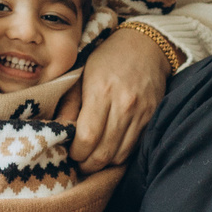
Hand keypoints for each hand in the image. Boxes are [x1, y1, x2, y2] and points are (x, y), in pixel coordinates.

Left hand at [56, 24, 170, 171]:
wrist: (146, 46)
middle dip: (88, 164)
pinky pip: (134, 148)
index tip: (70, 152)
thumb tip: (59, 130)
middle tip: (80, 162)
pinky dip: (120, 154)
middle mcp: (124, 105)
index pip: (87, 138)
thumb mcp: (82, 74)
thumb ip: (70, 104)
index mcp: (101, 92)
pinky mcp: (152, 117)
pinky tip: (110, 148)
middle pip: (104, 153)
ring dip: (104, 163)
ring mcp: (141, 113)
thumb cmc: (108, 59)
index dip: (76, 153)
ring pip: (120, 155)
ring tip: (94, 157)